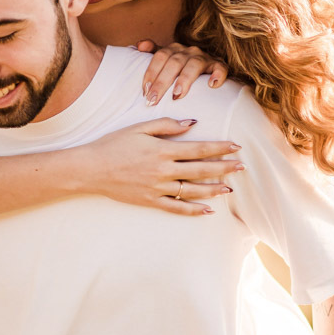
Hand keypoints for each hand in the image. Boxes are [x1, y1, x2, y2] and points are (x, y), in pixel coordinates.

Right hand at [81, 118, 243, 215]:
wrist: (91, 168)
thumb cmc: (113, 144)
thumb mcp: (139, 128)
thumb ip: (166, 124)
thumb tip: (192, 124)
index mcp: (163, 150)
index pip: (199, 148)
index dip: (219, 147)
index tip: (235, 146)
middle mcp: (164, 170)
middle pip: (201, 170)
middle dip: (224, 168)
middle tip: (242, 167)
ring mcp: (158, 188)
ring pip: (192, 191)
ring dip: (213, 189)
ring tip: (230, 188)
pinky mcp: (150, 201)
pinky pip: (176, 208)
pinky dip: (193, 210)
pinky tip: (207, 210)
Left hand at [136, 41, 228, 104]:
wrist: (209, 70)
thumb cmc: (182, 68)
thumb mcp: (167, 60)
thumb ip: (153, 53)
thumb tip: (139, 45)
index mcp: (174, 49)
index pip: (160, 57)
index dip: (151, 73)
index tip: (145, 91)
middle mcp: (189, 51)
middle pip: (174, 63)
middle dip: (162, 82)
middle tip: (153, 100)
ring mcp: (205, 58)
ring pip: (194, 65)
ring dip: (185, 79)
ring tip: (176, 95)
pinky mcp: (220, 66)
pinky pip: (220, 68)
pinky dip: (217, 75)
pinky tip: (212, 85)